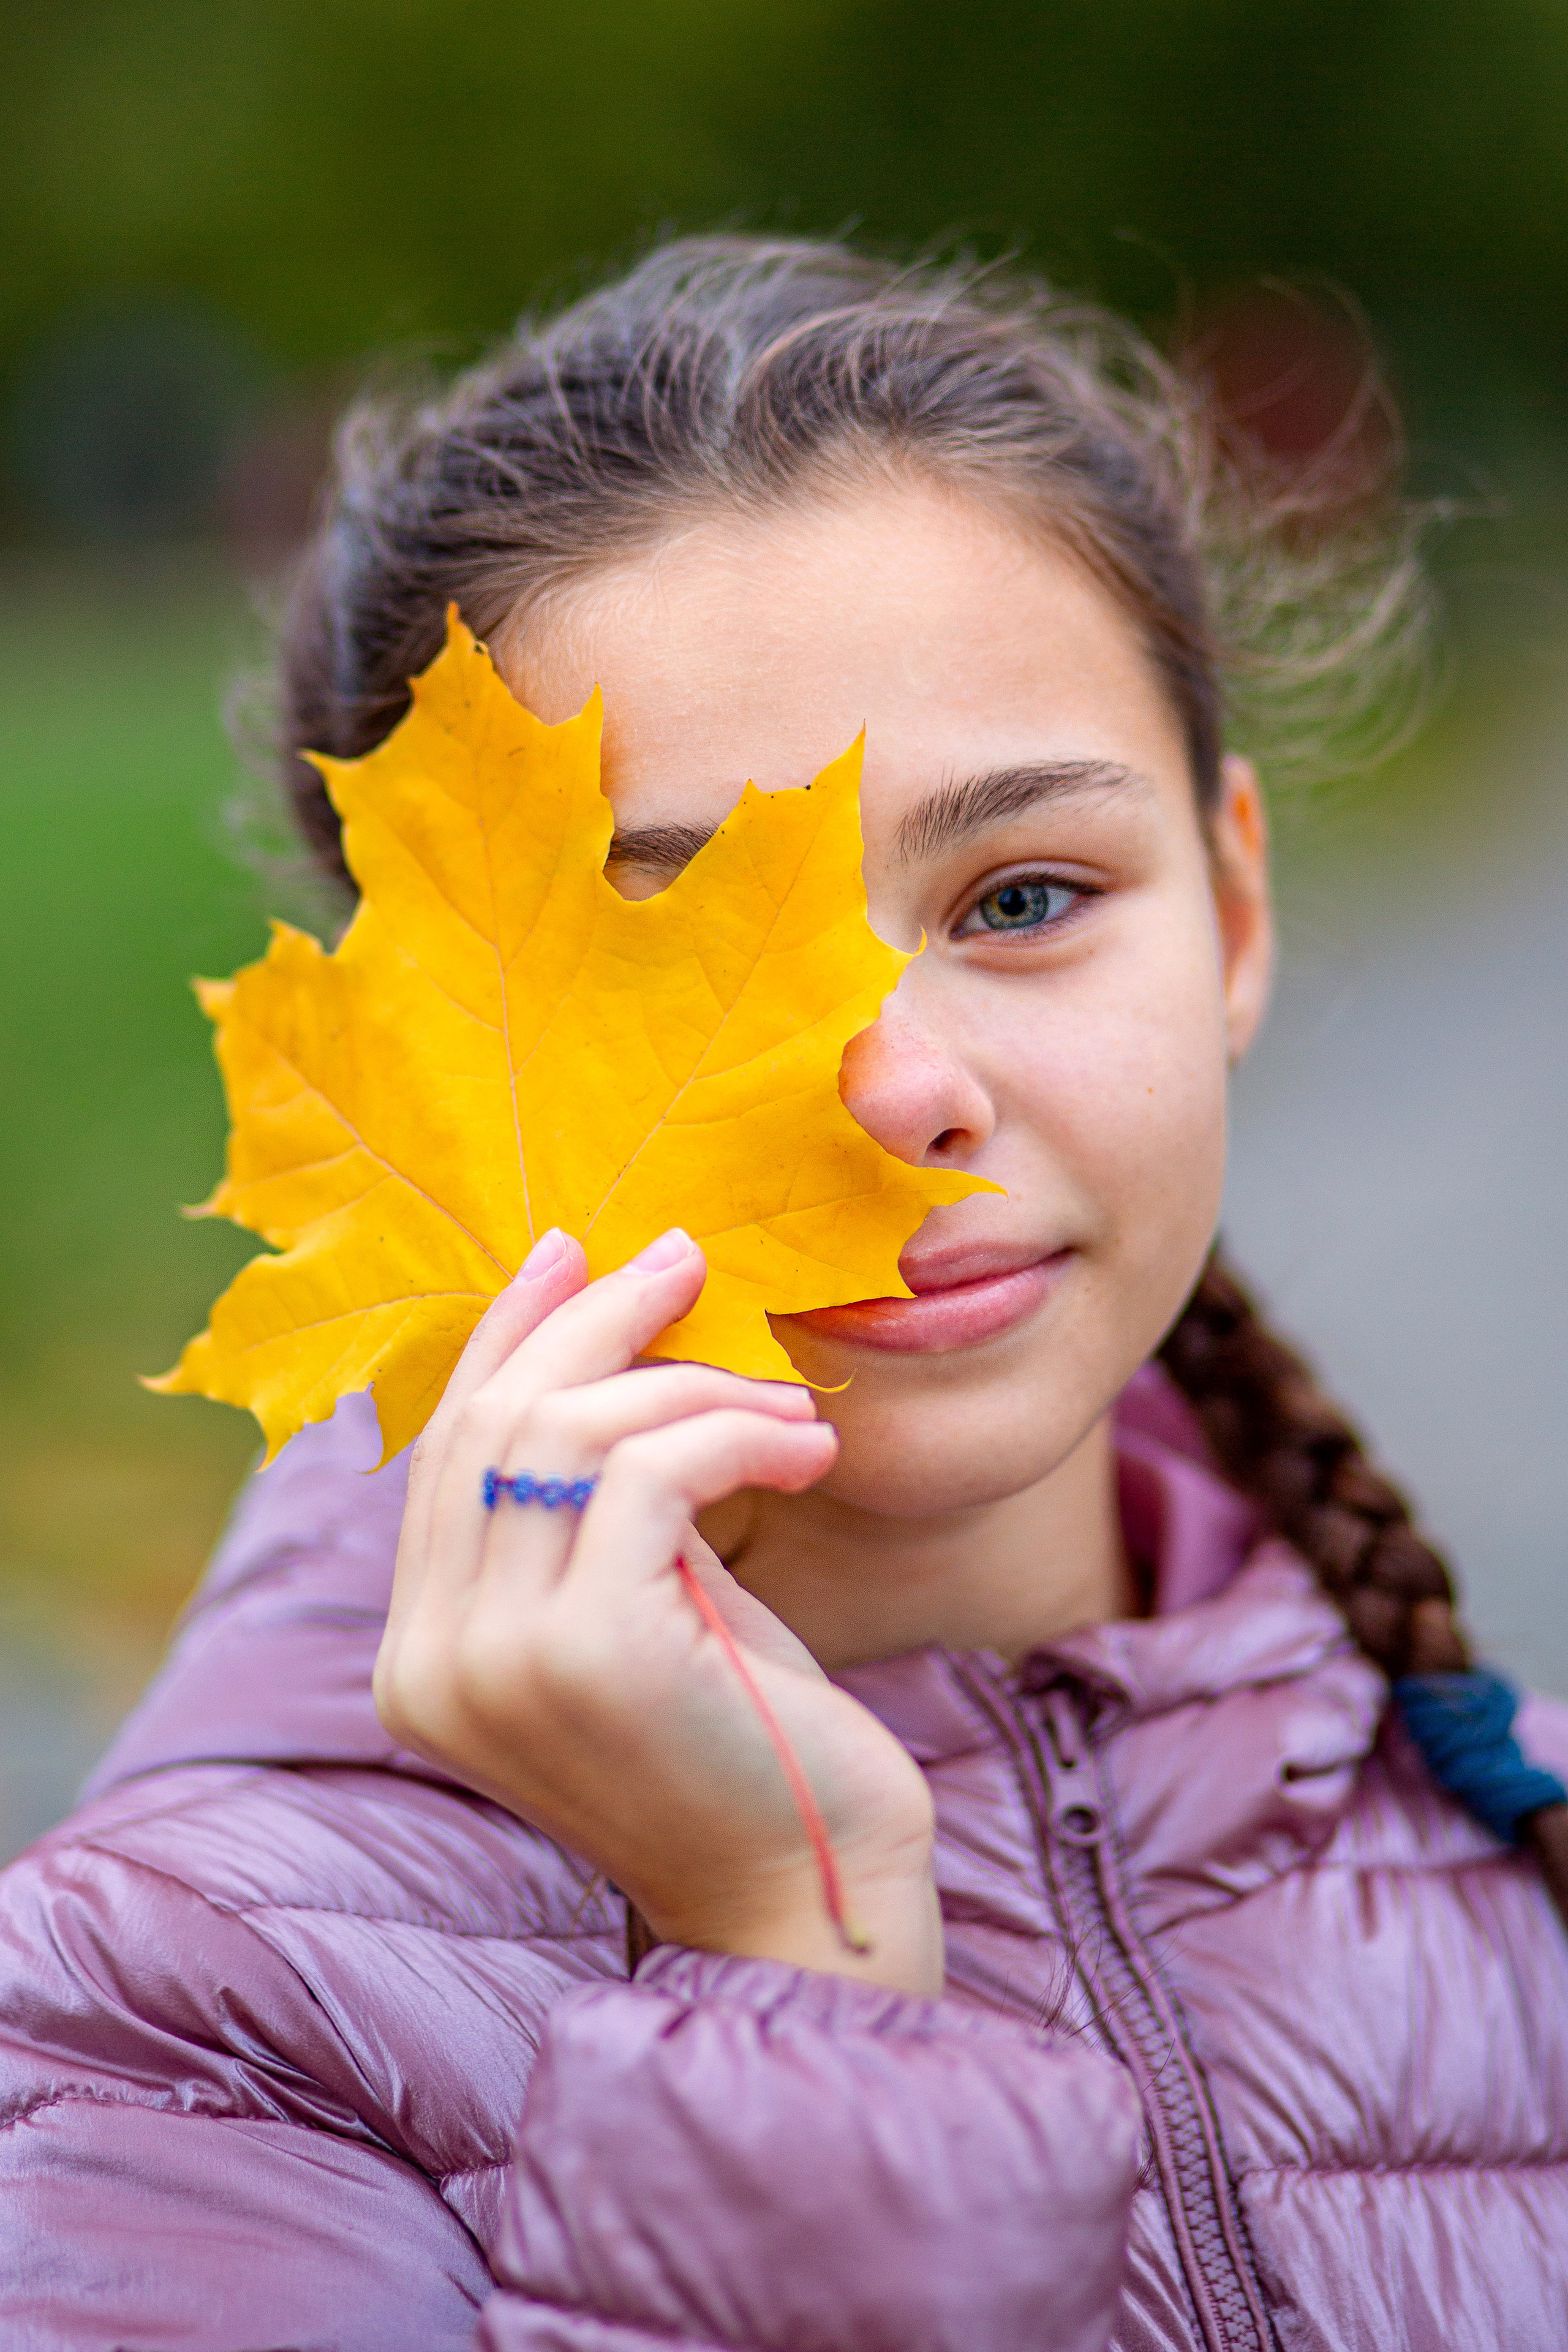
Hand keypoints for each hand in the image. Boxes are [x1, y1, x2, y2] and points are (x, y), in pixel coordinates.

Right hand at [374, 1227, 942, 1992]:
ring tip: (785, 1400)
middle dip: (595, 1322)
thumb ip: (592, 1502)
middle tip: (686, 1261)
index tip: (572, 1252)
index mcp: (423, 1658)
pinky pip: (654, 1471)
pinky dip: (735, 1432)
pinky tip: (804, 1449)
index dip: (505, 1339)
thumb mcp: (643, 1601)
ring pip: (569, 1433)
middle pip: (494, 1424)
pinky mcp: (591, 1651)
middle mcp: (433, 1663)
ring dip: (691, 1383)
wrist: (812, 1887)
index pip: (444, 1454)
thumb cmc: (742, 1736)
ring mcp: (498, 1663)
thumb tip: (595, 1333)